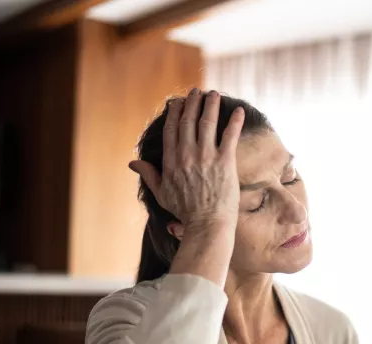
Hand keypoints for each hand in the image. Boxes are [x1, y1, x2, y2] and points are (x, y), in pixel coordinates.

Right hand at [130, 89, 244, 229]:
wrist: (207, 224)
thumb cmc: (185, 212)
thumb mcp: (162, 193)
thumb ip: (149, 174)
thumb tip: (132, 163)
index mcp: (171, 161)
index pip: (171, 129)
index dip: (175, 112)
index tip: (177, 102)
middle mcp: (187, 155)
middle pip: (188, 121)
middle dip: (192, 103)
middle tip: (197, 92)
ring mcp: (206, 157)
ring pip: (207, 122)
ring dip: (211, 105)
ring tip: (215, 94)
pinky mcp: (224, 162)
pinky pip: (230, 135)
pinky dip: (235, 122)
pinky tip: (239, 111)